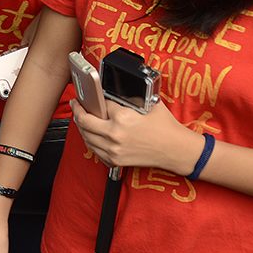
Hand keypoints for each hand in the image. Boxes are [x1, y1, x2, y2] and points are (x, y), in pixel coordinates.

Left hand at [70, 97, 204, 174]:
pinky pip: (94, 150)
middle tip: (76, 104)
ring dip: (81, 126)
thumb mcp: (149, 103)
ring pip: (86, 136)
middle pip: (84, 121)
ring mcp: (113, 149)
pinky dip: (89, 141)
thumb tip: (115, 92)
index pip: (99, 104)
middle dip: (77, 110)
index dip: (95, 98)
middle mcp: (115, 134)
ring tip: (81, 117)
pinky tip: (90, 134)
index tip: (89, 94)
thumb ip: (130, 97)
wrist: (176, 150)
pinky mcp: (115, 160)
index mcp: (122, 117)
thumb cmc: (166, 127)